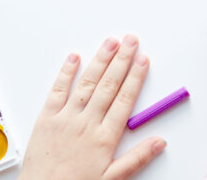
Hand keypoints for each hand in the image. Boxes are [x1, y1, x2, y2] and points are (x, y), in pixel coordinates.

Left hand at [19, 35, 165, 179]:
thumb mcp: (112, 179)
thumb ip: (137, 159)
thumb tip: (160, 142)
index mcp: (105, 138)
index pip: (125, 100)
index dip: (135, 77)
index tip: (143, 60)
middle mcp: (87, 123)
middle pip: (109, 85)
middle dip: (122, 60)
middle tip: (131, 40)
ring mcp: (66, 118)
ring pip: (87, 83)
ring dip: (100, 60)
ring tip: (110, 42)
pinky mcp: (46, 118)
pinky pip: (57, 90)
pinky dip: (66, 73)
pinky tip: (74, 57)